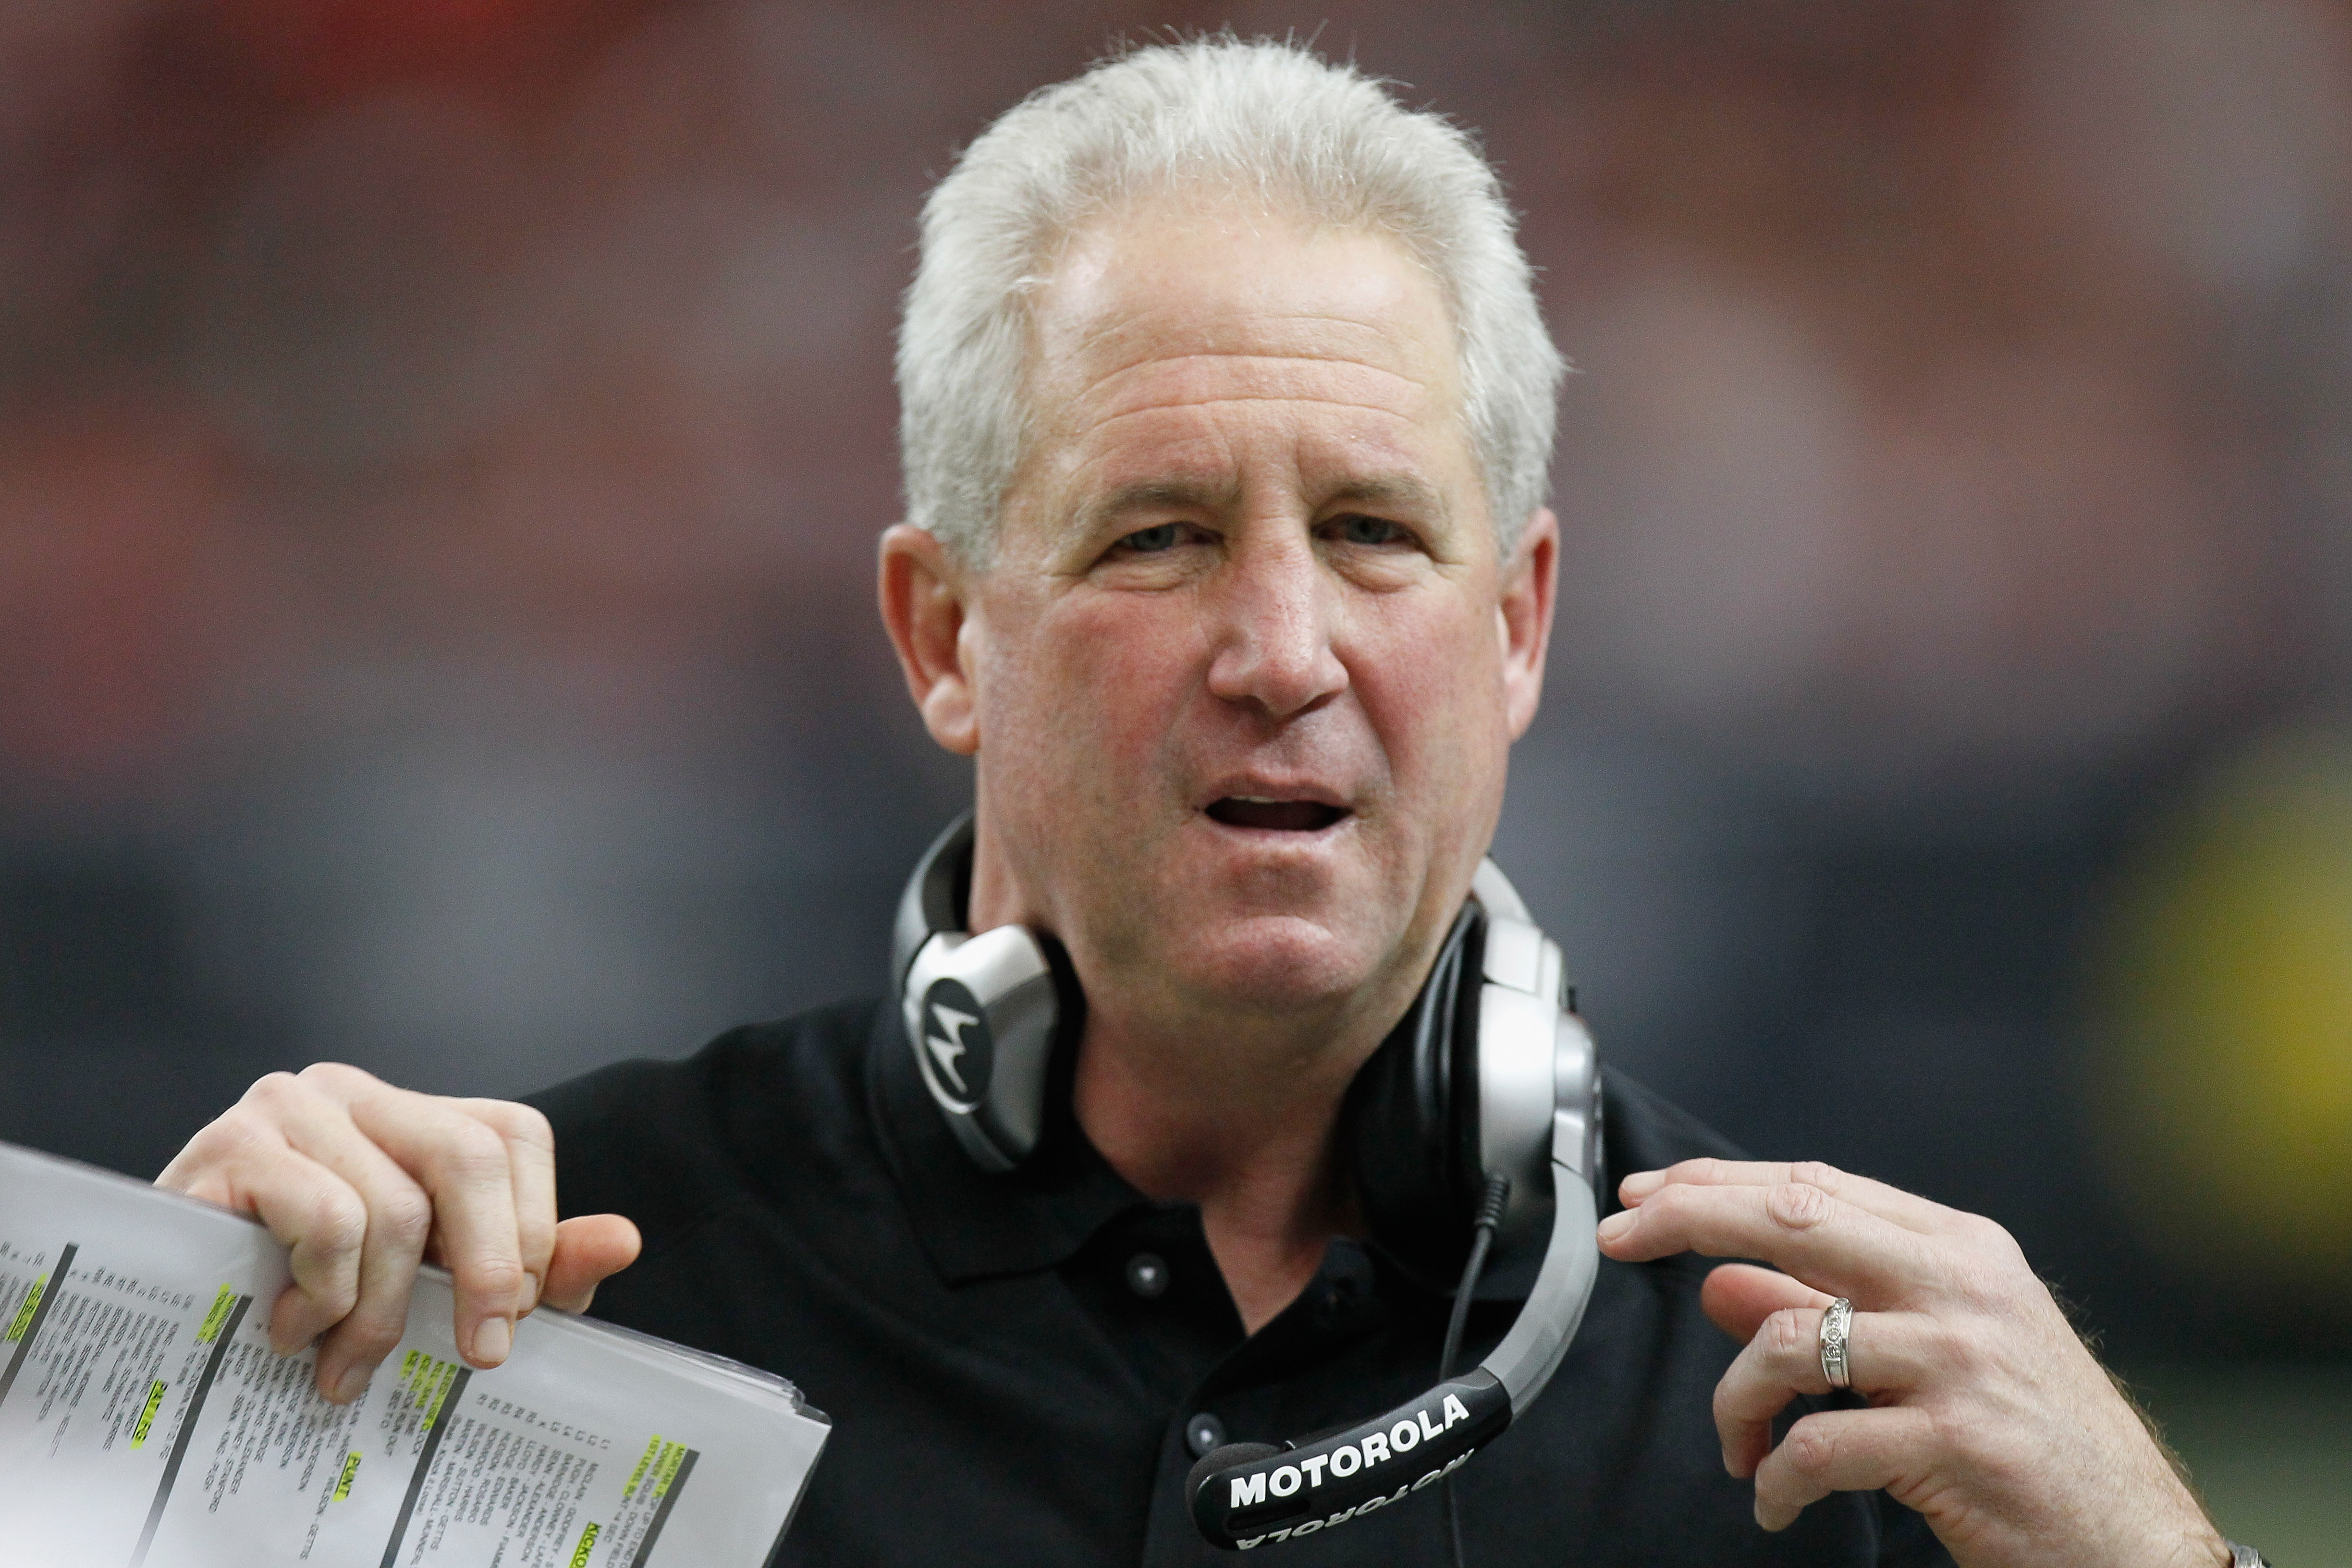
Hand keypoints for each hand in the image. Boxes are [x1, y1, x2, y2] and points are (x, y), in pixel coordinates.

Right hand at [159, 1064, 641, 1404]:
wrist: (166, 1307)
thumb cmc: (306, 1294)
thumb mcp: (431, 1284)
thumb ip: (535, 1263)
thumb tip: (625, 1242)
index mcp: (412, 1112)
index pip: (514, 1137)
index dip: (531, 1231)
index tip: (513, 1316)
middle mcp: (356, 1090)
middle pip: (471, 1155)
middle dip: (491, 1270)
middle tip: (478, 1354)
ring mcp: (291, 1106)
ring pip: (397, 1209)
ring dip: (379, 1312)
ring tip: (343, 1360)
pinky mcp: (235, 1146)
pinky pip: (328, 1219)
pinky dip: (322, 1294)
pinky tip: (292, 1327)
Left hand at [1596, 1159, 2228, 1567]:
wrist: (2135, 1540)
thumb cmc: (2037, 1442)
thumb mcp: (1931, 1352)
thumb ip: (1825, 1305)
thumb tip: (1719, 1279)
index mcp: (1958, 1251)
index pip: (1814, 1186)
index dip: (1717, 1184)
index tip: (1646, 1196)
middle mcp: (1961, 1287)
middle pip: (1792, 1218)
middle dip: (1689, 1218)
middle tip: (1621, 1237)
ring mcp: (1959, 1361)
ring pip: (1786, 1339)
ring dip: (1733, 1400)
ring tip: (1739, 1447)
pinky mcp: (1954, 1442)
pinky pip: (1817, 1445)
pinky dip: (1775, 1478)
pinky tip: (1775, 1499)